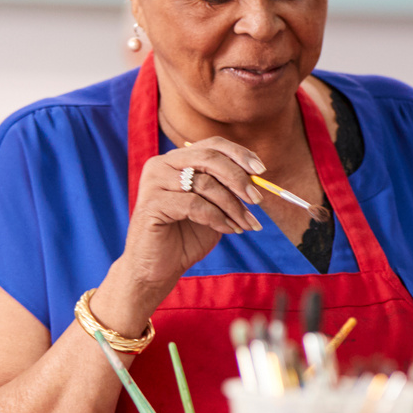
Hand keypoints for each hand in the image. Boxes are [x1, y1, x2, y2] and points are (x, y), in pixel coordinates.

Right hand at [109, 137, 265, 324]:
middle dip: (239, 179)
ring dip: (233, 206)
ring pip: (205, 183)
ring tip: (245, 224)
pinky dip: (217, 218)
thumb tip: (258, 177)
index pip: (212, 145)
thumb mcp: (215, 206)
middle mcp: (161, 164)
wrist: (157, 268)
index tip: (261, 171)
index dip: (240, 154)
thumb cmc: (188, 235)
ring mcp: (153, 182)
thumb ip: (229, 188)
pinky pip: (195, 205)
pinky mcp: (150, 203)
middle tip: (257, 200)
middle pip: (210, 159)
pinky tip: (227, 230)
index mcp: (177, 159)